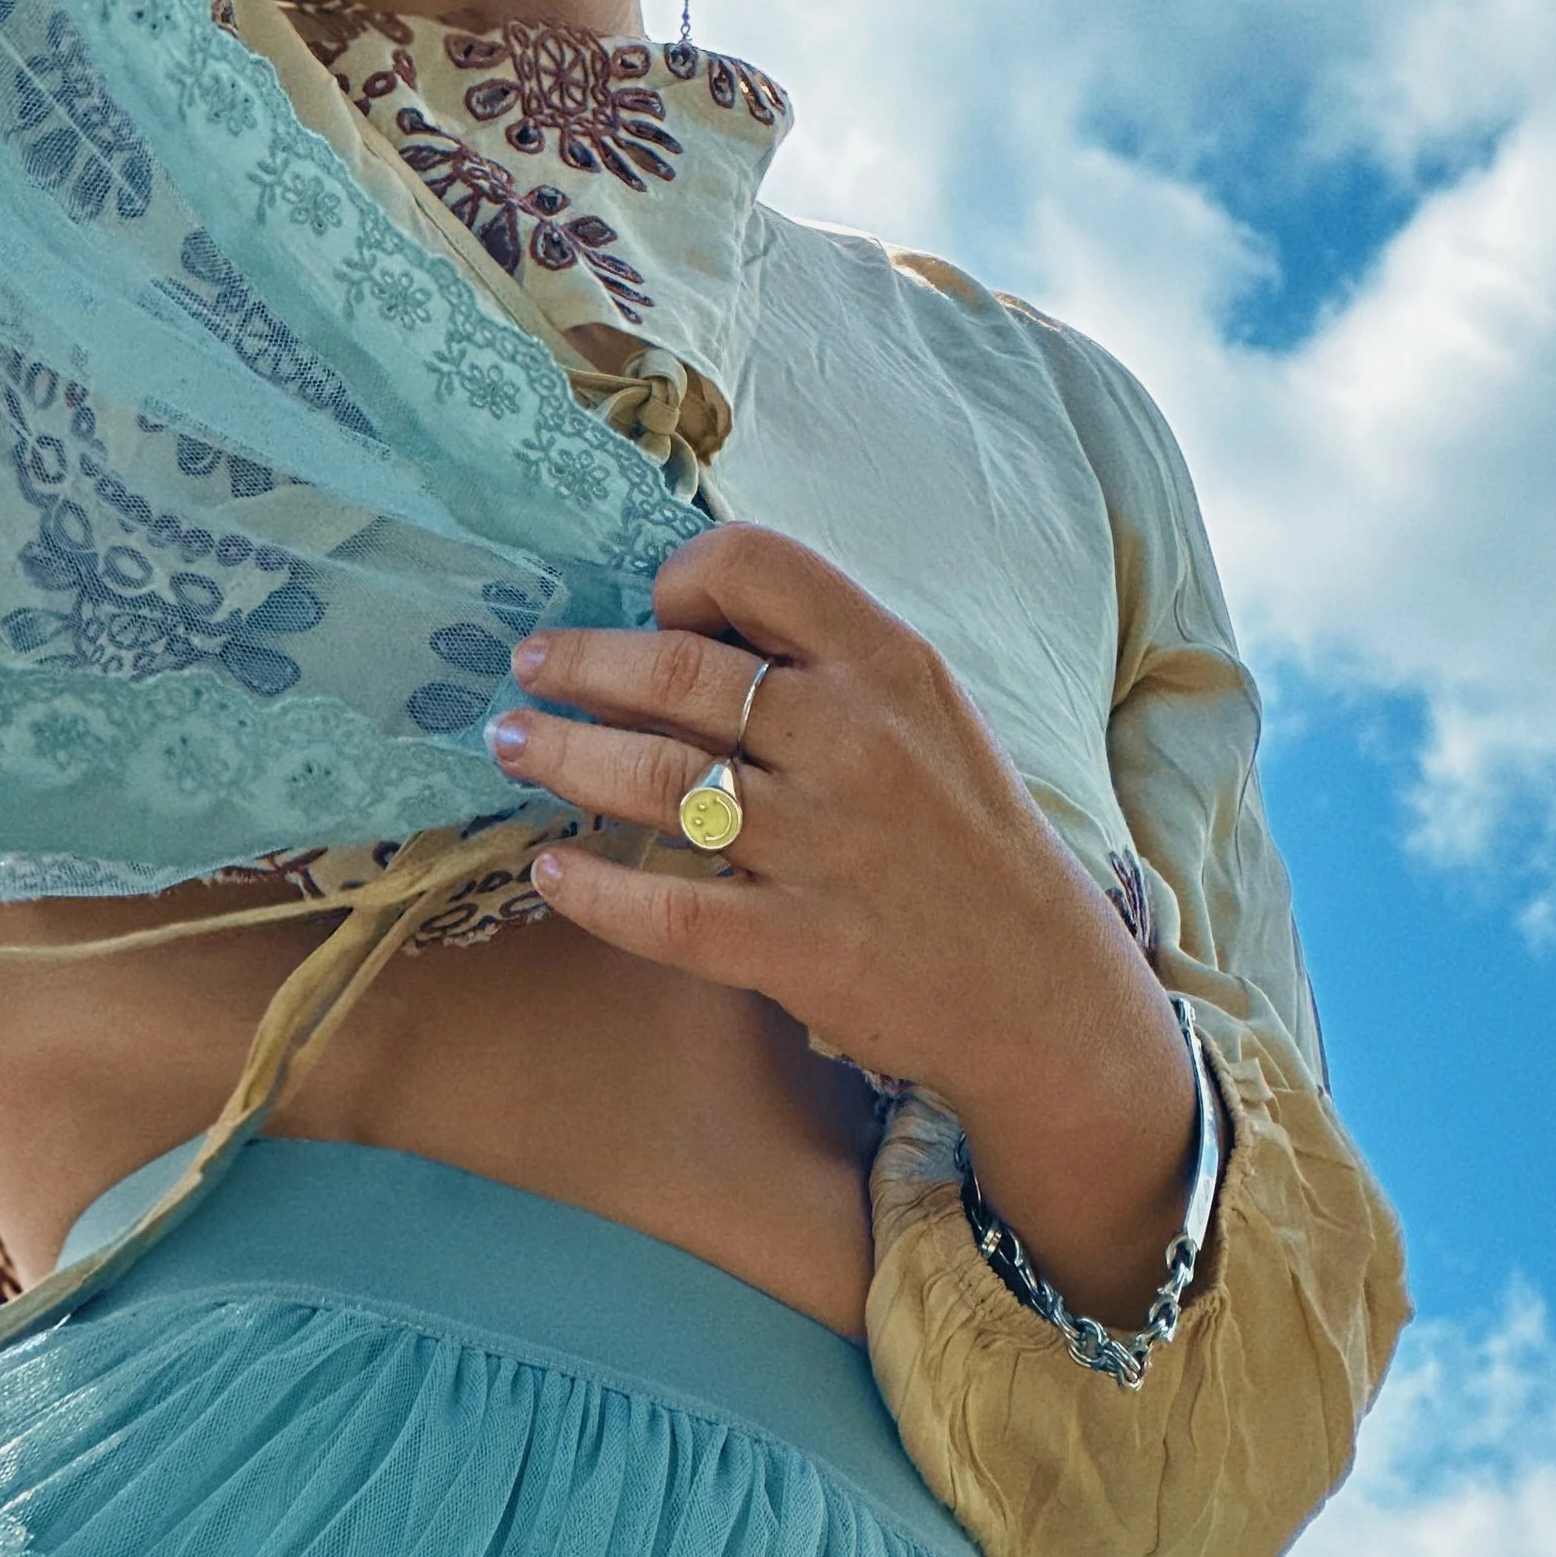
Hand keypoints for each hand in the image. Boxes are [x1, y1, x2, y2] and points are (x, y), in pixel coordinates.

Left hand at [485, 523, 1201, 1329]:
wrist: (1043, 992)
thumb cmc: (962, 838)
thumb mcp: (925, 715)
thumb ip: (824, 664)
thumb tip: (683, 620)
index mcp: (890, 664)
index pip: (755, 564)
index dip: (682, 578)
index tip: (656, 615)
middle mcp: (854, 740)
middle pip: (676, 670)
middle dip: (577, 663)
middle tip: (525, 668)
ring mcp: (824, 846)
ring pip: (653, 778)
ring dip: (562, 755)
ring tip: (512, 743)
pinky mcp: (798, 948)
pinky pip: (662, 910)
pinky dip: (591, 888)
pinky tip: (550, 871)